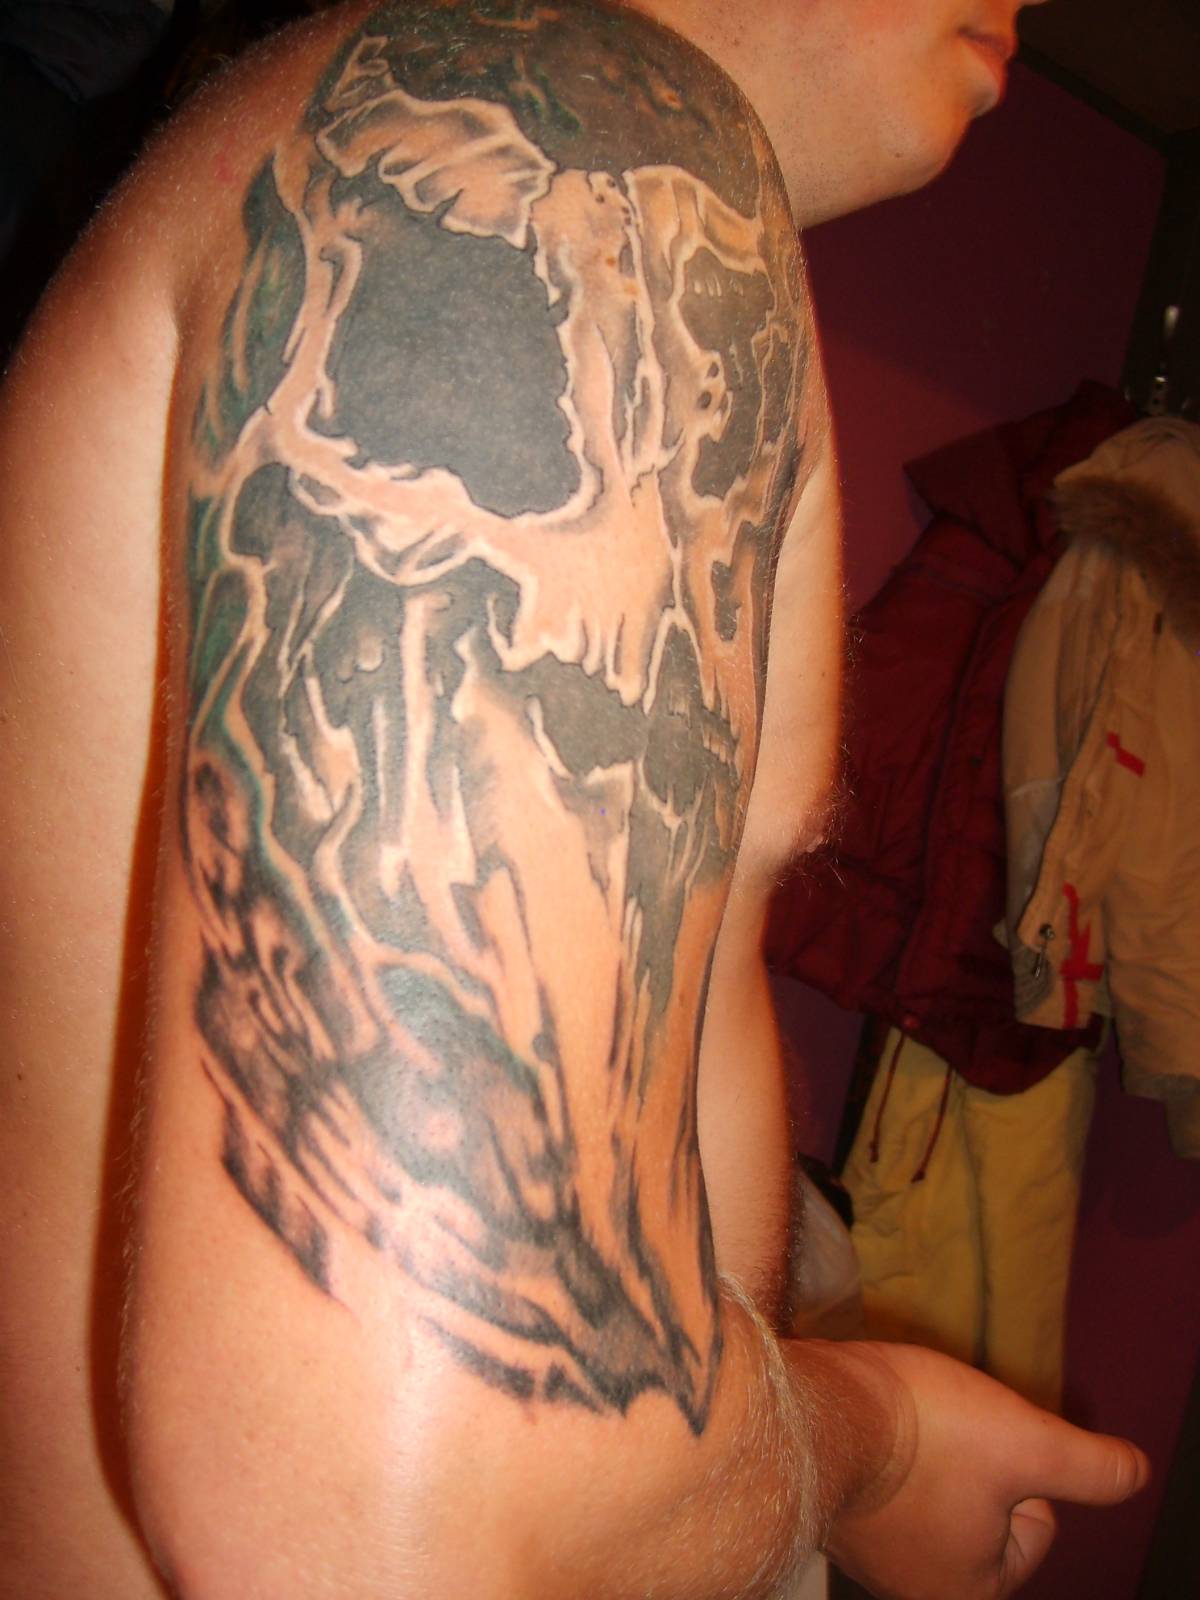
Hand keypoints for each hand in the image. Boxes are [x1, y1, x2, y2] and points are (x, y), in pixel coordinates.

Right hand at [823, 1341, 1148, 1599]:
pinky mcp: (831, 1510)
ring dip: (930, 1452)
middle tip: (948, 1432)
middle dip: (976, 1462)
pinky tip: (874, 1426)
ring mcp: (864, 1549)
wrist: (813, 1407)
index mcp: (968, 1590)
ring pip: (933, 1489)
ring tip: (907, 1426)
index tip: (980, 1449)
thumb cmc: (923, 1437)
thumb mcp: (1029, 1444)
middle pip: (984, 1510)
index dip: (1021, 1472)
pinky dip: (886, 1449)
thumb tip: (1133, 1472)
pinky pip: (883, 1479)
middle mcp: (911, 1586)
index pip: (1036, 1529)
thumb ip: (1091, 1468)